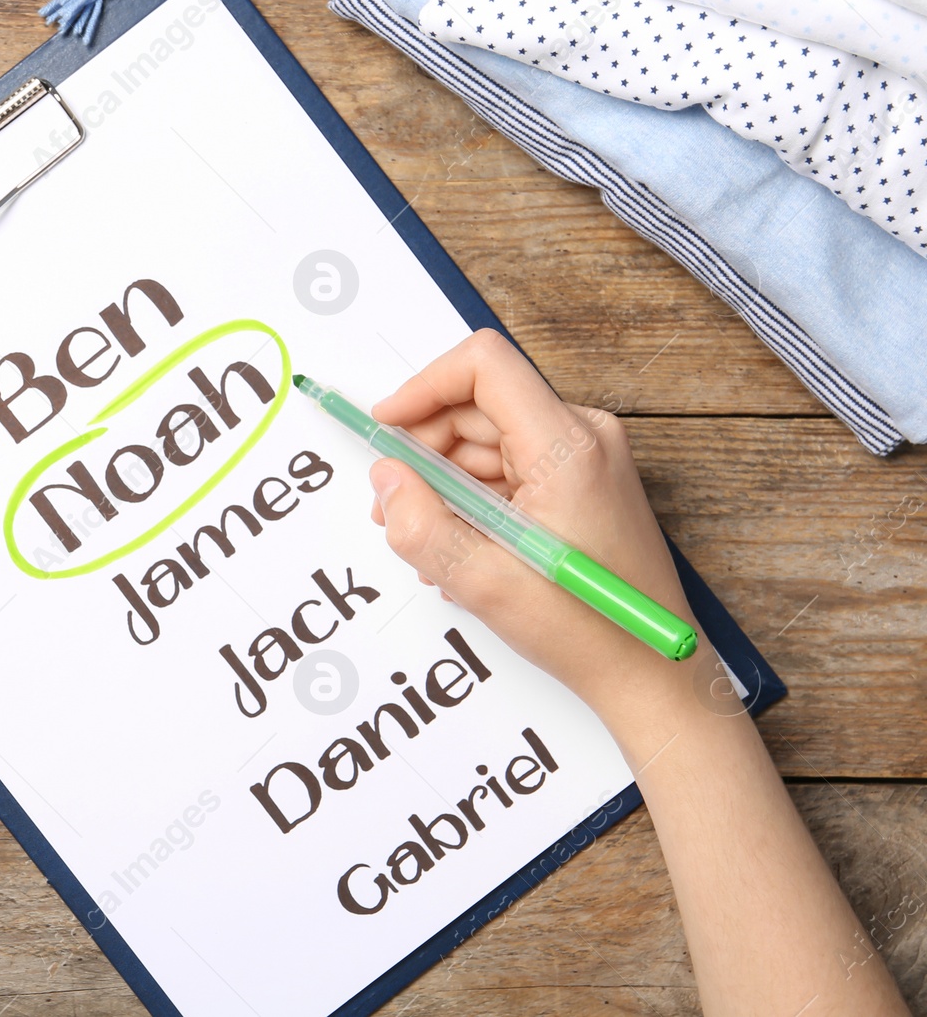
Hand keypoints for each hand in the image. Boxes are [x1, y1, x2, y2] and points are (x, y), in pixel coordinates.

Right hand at [368, 329, 694, 720]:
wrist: (652, 674)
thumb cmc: (589, 631)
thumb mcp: (483, 583)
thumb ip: (421, 525)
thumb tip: (386, 478)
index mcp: (568, 447)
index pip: (484, 365)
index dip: (423, 387)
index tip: (385, 428)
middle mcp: (584, 437)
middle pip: (479, 404)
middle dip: (425, 449)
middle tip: (394, 505)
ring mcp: (588, 459)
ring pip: (488, 439)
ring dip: (445, 481)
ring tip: (430, 541)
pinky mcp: (583, 483)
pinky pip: (508, 466)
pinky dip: (474, 497)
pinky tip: (463, 548)